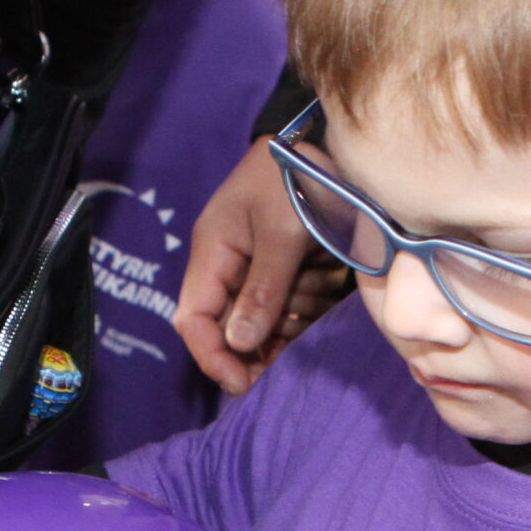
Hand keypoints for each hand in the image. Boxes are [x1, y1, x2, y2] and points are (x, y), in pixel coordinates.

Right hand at [176, 139, 349, 394]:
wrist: (336, 145)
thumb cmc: (301, 177)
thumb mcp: (281, 231)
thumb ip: (262, 288)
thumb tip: (239, 344)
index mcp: (213, 252)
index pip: (194, 319)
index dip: (212, 357)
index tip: (241, 384)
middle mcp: (233, 267)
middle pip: (234, 330)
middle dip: (265, 340)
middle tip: (293, 351)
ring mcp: (264, 271)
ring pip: (271, 323)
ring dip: (297, 315)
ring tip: (320, 276)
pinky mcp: (294, 274)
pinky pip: (298, 310)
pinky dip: (313, 304)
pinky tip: (328, 275)